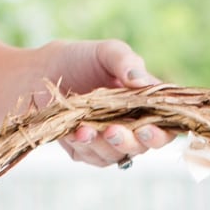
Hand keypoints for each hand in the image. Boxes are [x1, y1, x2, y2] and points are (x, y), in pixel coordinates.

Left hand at [43, 39, 174, 166]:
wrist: (42, 72)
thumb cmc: (81, 59)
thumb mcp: (106, 52)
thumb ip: (125, 61)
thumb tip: (139, 80)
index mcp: (147, 103)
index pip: (166, 125)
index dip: (163, 132)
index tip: (148, 128)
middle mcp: (133, 126)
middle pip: (143, 146)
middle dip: (131, 142)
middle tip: (114, 131)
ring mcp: (110, 141)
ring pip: (117, 154)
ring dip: (103, 144)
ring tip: (86, 129)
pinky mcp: (87, 151)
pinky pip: (92, 156)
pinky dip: (84, 146)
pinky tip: (76, 132)